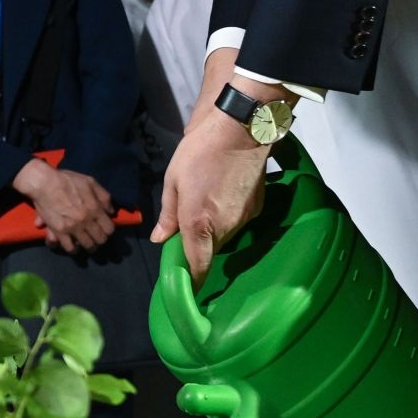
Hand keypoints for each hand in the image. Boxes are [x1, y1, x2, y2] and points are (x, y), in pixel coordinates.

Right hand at [12, 157, 116, 253]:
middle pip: (100, 239)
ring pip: (87, 246)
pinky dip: (73, 249)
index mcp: (95, 208)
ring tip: (86, 244)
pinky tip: (73, 246)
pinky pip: (69, 248)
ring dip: (88, 246)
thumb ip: (104, 196)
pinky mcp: (59, 232)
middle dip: (100, 240)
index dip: (108, 231)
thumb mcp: (90, 182)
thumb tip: (111, 212)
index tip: (103, 229)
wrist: (44, 183)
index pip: (109, 229)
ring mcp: (73, 228)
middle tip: (95, 237)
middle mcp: (86, 220)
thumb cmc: (67, 180)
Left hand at [152, 109, 278, 284]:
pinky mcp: (257, 208)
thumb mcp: (173, 181)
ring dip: (215, 229)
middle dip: (199, 245)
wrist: (239, 130)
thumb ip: (168, 216)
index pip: (198, 265)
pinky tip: (224, 193)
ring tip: (207, 200)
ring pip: (226, 236)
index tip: (188, 287)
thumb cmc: (199, 152)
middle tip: (189, 224)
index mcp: (198, 223)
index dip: (193, 281)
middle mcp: (224, 227)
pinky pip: (239, 222)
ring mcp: (244, 219)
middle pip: (211, 250)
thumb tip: (160, 239)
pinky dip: (230, 215)